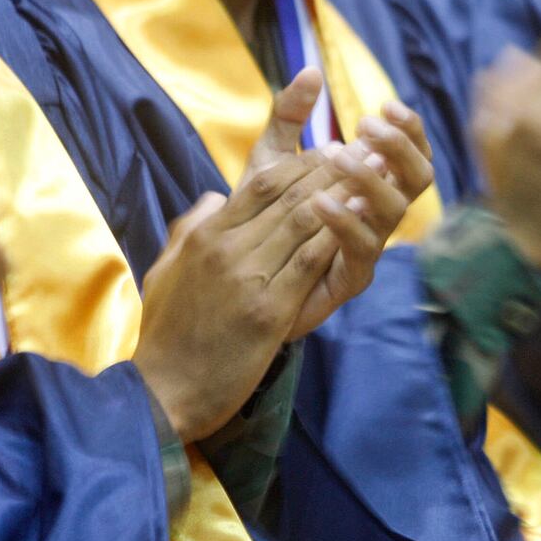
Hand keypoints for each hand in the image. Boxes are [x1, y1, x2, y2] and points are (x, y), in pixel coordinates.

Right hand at [134, 153, 351, 443]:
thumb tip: (214, 199)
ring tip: (376, 175)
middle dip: (333, 169)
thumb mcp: (164, 269)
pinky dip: (338, 236)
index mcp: (204, 236)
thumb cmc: (164, 334)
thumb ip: (188, 228)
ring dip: (345, 194)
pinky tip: (363, 220)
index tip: (329, 151)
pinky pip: (309, 262)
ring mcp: (248, 279)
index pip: (260, 184)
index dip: (300, 163)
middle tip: (368, 153)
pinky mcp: (268, 313)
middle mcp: (226, 249)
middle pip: (288, 195)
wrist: (163, 389)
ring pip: (304, 221)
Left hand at [239, 72, 434, 339]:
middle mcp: (376, 215)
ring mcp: (366, 248)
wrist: (238, 283)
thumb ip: (289, 120)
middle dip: (400, 148)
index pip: (408, 152)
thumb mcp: (271, 163)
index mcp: (367, 185)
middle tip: (368, 128)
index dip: (408, 129)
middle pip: (418, 178)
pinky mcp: (348, 278)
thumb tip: (310, 71)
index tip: (386, 106)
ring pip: (396, 212)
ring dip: (373, 178)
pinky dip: (346, 221)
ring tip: (342, 157)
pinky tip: (321, 202)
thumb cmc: (261, 221)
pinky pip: (361, 249)